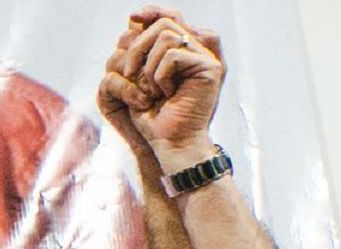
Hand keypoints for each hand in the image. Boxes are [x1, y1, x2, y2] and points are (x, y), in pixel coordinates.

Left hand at [98, 7, 224, 172]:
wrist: (170, 143)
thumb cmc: (152, 116)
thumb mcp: (137, 80)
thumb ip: (138, 51)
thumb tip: (133, 22)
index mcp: (181, 50)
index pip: (168, 16)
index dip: (152, 12)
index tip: (133, 18)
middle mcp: (197, 50)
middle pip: (163, 23)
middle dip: (138, 47)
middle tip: (130, 74)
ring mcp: (206, 58)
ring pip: (166, 37)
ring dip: (147, 66)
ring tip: (151, 91)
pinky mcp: (210, 67)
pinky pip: (172, 55)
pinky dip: (159, 76)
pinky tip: (166, 94)